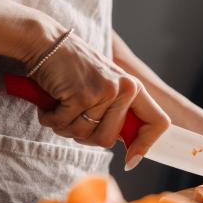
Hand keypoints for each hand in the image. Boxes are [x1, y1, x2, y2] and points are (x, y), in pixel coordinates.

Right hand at [26, 24, 169, 168]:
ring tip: (61, 104)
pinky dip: (50, 119)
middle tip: (73, 116)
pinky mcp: (81, 96)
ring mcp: (103, 92)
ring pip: (83, 135)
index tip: (131, 160)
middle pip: (108, 141)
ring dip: (65, 126)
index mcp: (133, 88)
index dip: (146, 146)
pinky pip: (63, 125)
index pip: (158, 122)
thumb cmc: (72, 69)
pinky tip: (50, 100)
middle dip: (85, 136)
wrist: (45, 41)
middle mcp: (124, 89)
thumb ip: (118, 113)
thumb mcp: (105, 87)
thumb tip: (130, 148)